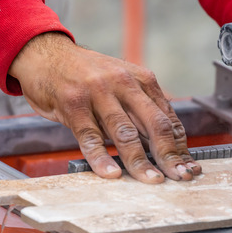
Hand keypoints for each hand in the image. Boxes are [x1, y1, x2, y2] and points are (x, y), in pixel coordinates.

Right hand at [9, 32, 200, 182]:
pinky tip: (111, 173)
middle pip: (155, 125)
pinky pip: (90, 136)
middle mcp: (124, 83)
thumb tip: (166, 145)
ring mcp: (98, 93)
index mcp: (143, 80)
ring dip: (140, 161)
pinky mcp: (73, 103)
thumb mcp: (121, 83)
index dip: (180, 147)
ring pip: (125, 133)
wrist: (44, 52)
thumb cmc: (85, 75)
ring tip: (152, 180)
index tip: (188, 168)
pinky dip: (102, 157)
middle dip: (169, 155)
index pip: (169, 119)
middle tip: (180, 177)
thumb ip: (141, 109)